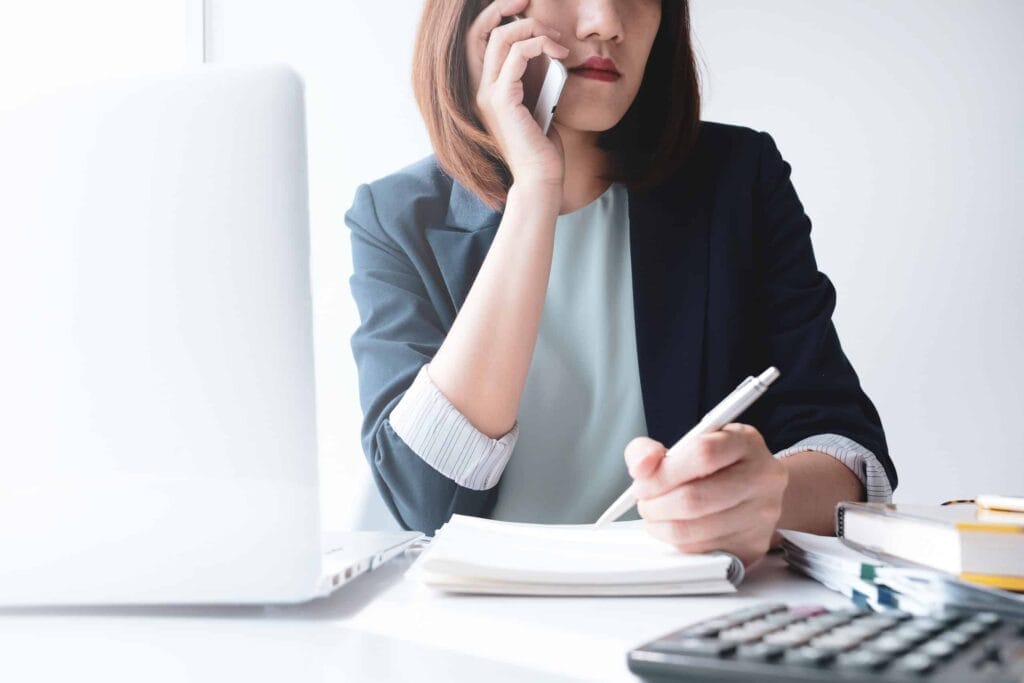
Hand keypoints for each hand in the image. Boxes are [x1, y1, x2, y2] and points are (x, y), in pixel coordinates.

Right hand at [466, 0, 569, 188]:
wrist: (541, 176)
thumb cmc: (542, 145)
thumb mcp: (539, 100)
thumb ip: (535, 76)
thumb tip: (547, 47)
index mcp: (487, 89)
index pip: (478, 39)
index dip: (495, 14)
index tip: (523, 5)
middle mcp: (481, 89)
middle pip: (483, 30)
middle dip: (509, 8)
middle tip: (535, 4)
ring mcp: (488, 94)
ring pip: (501, 38)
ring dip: (534, 29)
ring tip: (558, 41)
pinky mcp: (502, 101)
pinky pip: (516, 56)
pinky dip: (539, 45)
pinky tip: (559, 54)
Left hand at [624, 424, 788, 567]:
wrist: (756, 490)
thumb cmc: (716, 466)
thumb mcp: (686, 444)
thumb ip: (651, 449)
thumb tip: (640, 466)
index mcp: (745, 443)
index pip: (702, 454)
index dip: (663, 472)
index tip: (642, 482)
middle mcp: (762, 478)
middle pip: (695, 498)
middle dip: (656, 504)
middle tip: (644, 502)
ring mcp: (762, 515)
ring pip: (693, 530)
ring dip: (661, 526)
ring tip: (656, 515)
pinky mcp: (753, 546)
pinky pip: (701, 552)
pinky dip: (678, 543)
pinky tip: (676, 528)